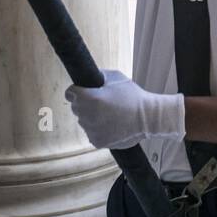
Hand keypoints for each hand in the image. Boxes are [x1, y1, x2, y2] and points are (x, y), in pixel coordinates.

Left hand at [64, 70, 184, 149]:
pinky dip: (98, 129)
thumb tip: (88, 78)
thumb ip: (99, 75)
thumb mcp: (116, 77)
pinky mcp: (97, 141)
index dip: (77, 91)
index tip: (84, 92)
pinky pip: (91, 133)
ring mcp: (92, 130)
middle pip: (76, 108)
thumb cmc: (133, 96)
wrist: (147, 118)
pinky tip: (110, 124)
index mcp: (90, 98)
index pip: (70, 93)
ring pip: (84, 121)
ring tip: (109, 115)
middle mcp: (87, 115)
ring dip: (91, 117)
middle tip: (101, 103)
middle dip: (85, 104)